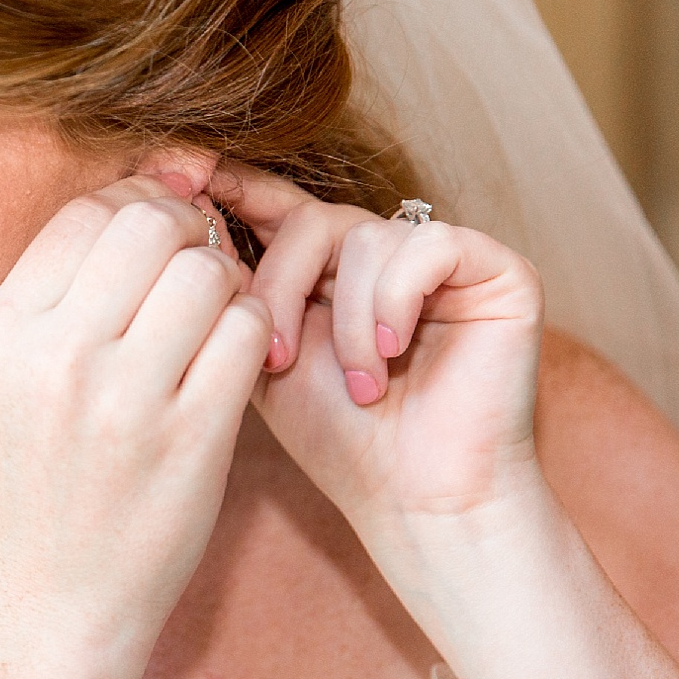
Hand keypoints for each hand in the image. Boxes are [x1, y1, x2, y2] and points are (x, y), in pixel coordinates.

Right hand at [0, 175, 270, 648]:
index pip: (85, 214)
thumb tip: (139, 201)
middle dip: (187, 232)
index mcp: (1, 331)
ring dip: (227, 283)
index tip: (160, 236)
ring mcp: (123, 398)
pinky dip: (253, 331)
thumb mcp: (9, 381)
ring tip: (216, 318)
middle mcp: (54, 355)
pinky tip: (234, 359)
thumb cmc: (38, 484)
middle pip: (148, 226)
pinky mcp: (189, 439)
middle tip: (199, 265)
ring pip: (206, 273)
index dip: (137, 206)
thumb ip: (58, 298)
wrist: (51, 603)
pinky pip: (245, 333)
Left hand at [210, 163, 546, 540]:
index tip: (181, 179)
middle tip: (277, 360)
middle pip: (308, 217)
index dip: (230, 188)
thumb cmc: (339, 440)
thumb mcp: (259, 359)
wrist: (416, 500)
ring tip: (359, 386)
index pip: (275, 203)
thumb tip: (183, 224)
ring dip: (346, 320)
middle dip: (279, 286)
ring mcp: (440, 258)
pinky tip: (394, 353)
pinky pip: (428, 244)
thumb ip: (231, 296)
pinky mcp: (497, 268)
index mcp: (325, 268)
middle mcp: (382, 251)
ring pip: (363, 235)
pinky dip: (396, 302)